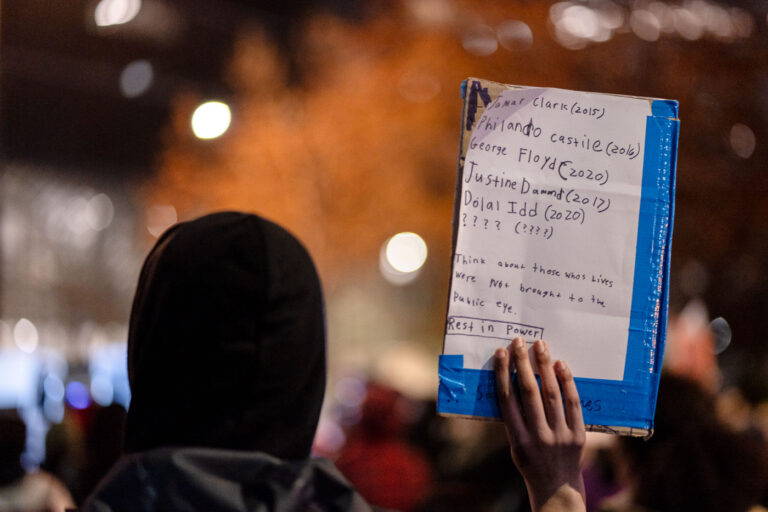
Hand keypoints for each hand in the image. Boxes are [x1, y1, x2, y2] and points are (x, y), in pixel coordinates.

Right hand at [494, 338, 585, 511]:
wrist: (556, 488)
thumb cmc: (530, 461)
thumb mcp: (514, 445)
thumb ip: (513, 418)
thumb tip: (511, 382)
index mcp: (517, 439)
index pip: (507, 399)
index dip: (504, 373)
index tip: (501, 353)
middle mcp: (538, 437)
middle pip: (529, 392)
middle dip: (523, 363)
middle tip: (519, 342)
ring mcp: (560, 436)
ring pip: (551, 394)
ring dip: (544, 366)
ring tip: (540, 346)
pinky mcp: (578, 435)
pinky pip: (573, 403)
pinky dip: (567, 382)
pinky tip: (560, 365)